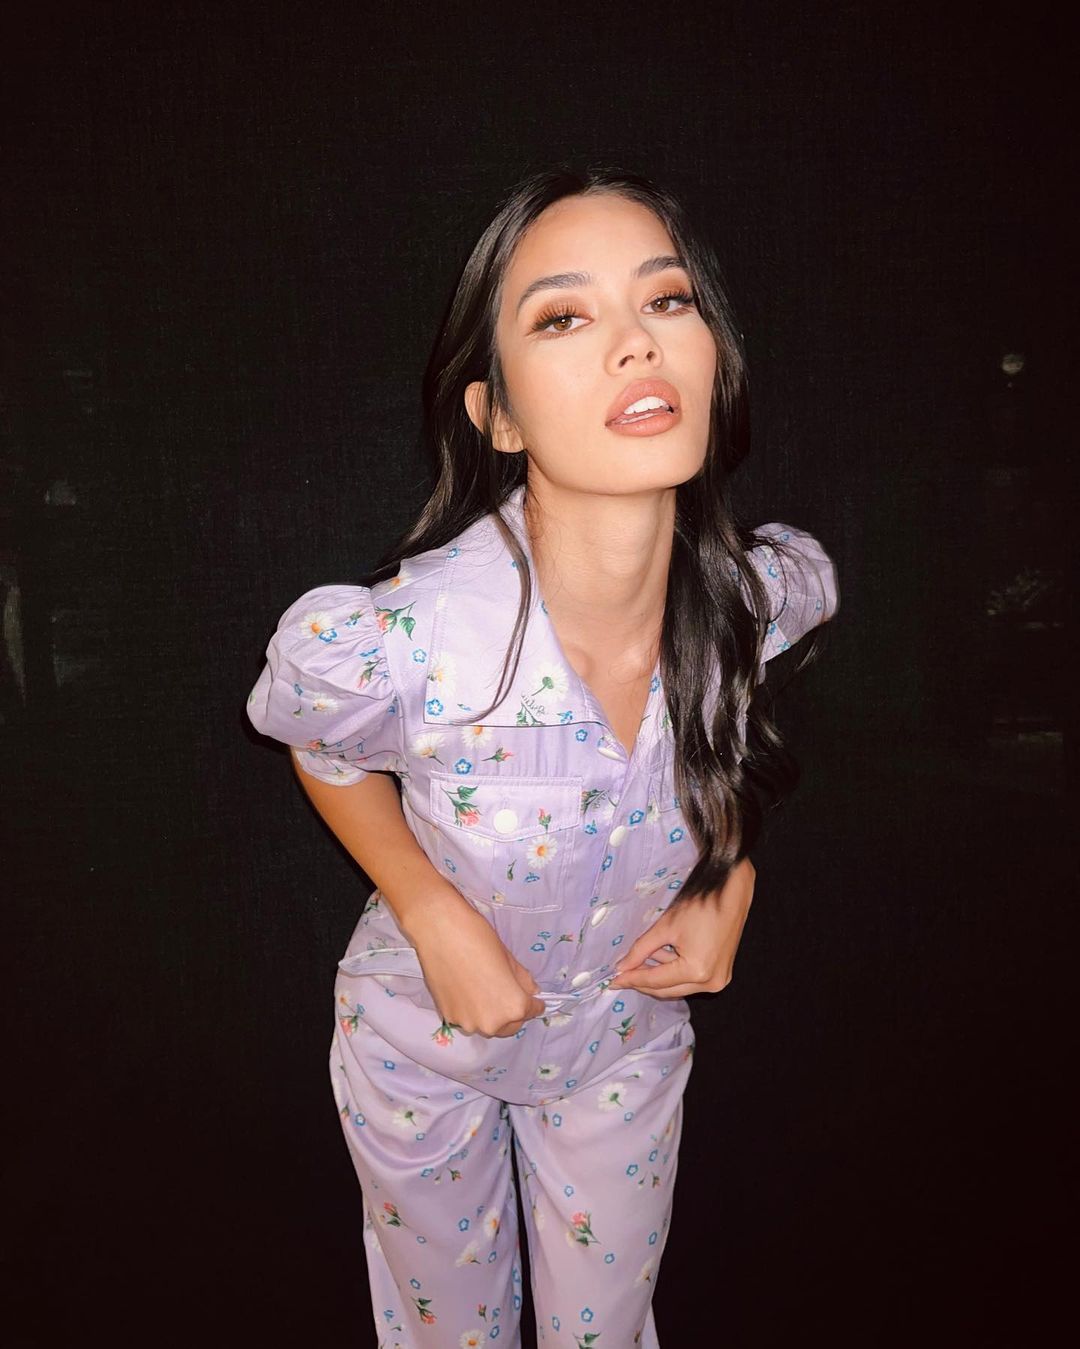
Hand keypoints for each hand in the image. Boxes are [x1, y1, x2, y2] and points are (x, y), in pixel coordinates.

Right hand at [410, 892, 545, 1036]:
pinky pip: (467, 1018)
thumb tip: (531, 992)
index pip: (531, 1012)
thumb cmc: (479, 939)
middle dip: (512, 1013)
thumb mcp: (510, 958)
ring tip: (483, 991)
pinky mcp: (447, 1017)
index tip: (532, 998)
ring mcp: (467, 1023)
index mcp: (513, 1007)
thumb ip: (523, 981)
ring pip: (486, 1025)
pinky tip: (466, 990)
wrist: (440, 932)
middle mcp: (491, 1023)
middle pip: (509, 1026)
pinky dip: (471, 1010)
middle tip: (508, 994)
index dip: (534, 1003)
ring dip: (490, 1014)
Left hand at [608, 856, 755, 997]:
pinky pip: (690, 980)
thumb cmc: (700, 905)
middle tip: (622, 974)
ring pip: (678, 987)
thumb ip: (641, 949)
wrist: (732, 893)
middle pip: (667, 989)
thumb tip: (622, 967)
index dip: (631, 979)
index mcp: (696, 971)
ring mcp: (718, 981)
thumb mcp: (666, 927)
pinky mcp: (721, 974)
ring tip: (642, 958)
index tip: (612, 980)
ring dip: (658, 975)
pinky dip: (674, 971)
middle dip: (643, 981)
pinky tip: (662, 956)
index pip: (655, 981)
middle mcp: (709, 983)